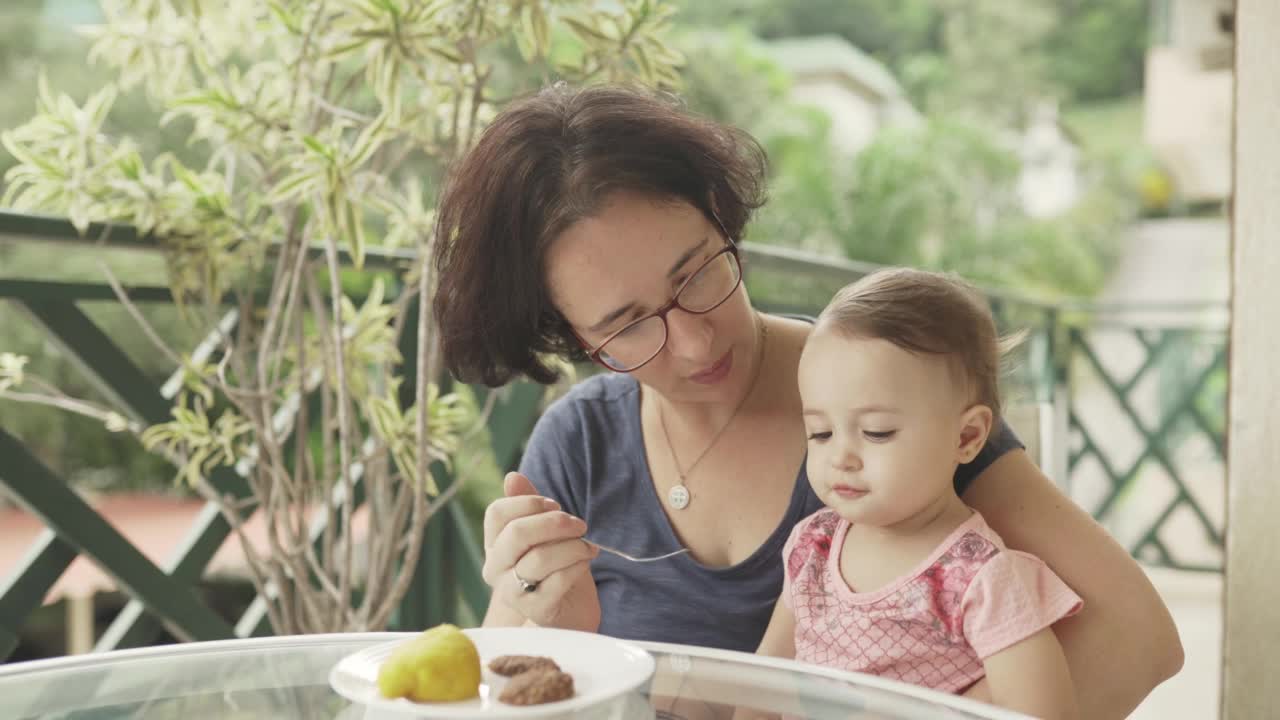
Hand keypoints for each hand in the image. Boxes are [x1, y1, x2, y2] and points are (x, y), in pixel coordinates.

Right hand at [481, 472, 599, 627]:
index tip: (555, 506)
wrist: (570, 610)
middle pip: (517, 533)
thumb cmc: (556, 565)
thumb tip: (512, 476)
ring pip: (540, 558)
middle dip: (555, 522)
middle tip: (580, 524)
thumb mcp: (545, 532)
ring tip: (588, 546)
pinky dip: (578, 565)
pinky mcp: (535, 610)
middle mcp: (495, 569)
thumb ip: (530, 505)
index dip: (529, 502)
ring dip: (572, 546)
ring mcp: (512, 592)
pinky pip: (559, 580)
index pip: (497, 513)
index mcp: (494, 545)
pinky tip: (587, 561)